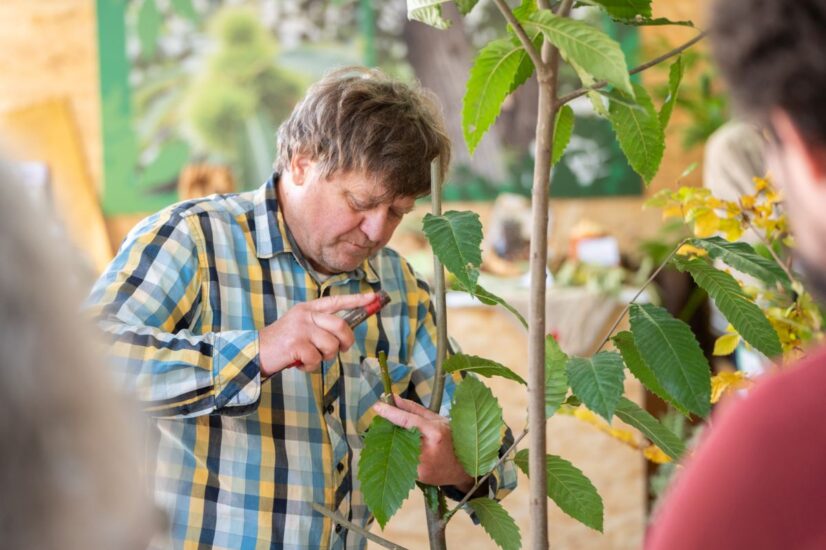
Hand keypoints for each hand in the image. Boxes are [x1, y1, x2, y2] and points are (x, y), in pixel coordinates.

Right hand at [259, 292, 376, 374]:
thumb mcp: (300, 326)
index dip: (356, 300)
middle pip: (341, 326)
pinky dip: (310, 367)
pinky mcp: (296, 344)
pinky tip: (300, 364)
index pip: (336, 301)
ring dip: (324, 357)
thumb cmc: (281, 343)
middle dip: (346, 342)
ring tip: (311, 357)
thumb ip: (319, 326)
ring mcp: (301, 329)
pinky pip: (316, 359)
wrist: (255, 352)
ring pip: (331, 345)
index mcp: (308, 308)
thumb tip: (344, 335)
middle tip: (341, 349)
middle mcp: (305, 315)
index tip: (372, 297)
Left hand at [372, 395, 474, 490]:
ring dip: (392, 442)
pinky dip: (399, 454)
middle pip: (398, 436)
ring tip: (397, 437)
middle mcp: (427, 451)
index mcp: (435, 433)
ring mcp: (422, 467)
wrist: (463, 468)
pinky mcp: (418, 477)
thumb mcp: (437, 420)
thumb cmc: (452, 439)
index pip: (408, 420)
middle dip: (389, 429)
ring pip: (397, 450)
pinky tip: (404, 450)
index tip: (377, 406)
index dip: (391, 412)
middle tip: (385, 422)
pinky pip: (402, 461)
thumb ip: (413, 409)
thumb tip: (393, 397)